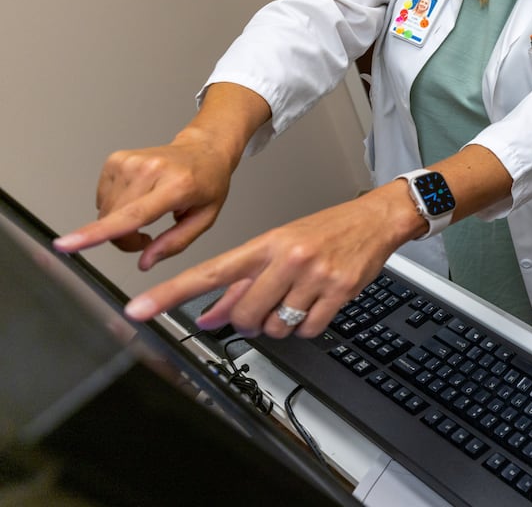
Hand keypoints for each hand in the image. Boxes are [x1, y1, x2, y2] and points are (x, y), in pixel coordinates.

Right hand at [55, 130, 235, 270]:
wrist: (204, 149)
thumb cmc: (207, 183)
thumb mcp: (205, 218)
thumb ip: (174, 244)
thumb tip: (144, 262)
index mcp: (177, 185)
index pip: (132, 214)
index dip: (97, 233)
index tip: (67, 244)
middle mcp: (150, 169)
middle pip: (114, 220)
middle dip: (125, 239)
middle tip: (148, 238)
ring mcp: (130, 161)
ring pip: (105, 212)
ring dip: (119, 224)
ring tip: (147, 214)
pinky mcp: (116, 159)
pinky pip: (102, 199)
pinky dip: (116, 207)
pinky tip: (137, 198)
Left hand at [122, 181, 422, 338]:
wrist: (375, 220)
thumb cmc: (324, 232)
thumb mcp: (278, 247)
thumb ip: (243, 283)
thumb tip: (209, 315)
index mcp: (266, 244)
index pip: (210, 272)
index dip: (171, 293)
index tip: (139, 309)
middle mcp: (287, 258)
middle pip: (245, 313)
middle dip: (247, 321)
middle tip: (259, 311)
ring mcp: (314, 276)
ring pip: (276, 326)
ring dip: (279, 324)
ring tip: (294, 301)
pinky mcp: (339, 292)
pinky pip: (307, 329)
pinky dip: (306, 326)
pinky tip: (314, 305)